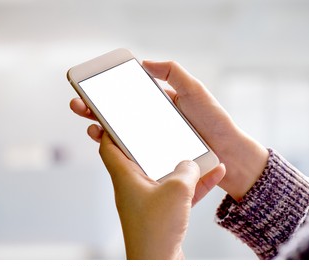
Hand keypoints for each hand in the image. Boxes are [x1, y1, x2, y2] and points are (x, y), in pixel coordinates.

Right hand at [70, 60, 267, 200]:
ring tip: (90, 125)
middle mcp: (153, 124)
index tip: (92, 90)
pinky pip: (132, 154)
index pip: (128, 98)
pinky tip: (105, 143)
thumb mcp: (194, 90)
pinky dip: (115, 149)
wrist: (229, 154)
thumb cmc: (214, 121)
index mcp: (160, 106)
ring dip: (101, 129)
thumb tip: (144, 63)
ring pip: (121, 136)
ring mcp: (154, 143)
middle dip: (96, 111)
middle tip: (79, 106)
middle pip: (119, 116)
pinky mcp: (157, 159)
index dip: (109, 94)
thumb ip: (172, 72)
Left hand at [98, 131, 224, 258]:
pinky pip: (179, 192)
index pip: (109, 147)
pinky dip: (194, 184)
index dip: (113, 131)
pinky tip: (214, 174)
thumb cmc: (157, 229)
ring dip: (183, 165)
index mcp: (126, 177)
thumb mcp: (177, 190)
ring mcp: (149, 200)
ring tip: (200, 151)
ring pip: (165, 175)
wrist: (159, 264)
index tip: (122, 118)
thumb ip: (186, 170)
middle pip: (141, 158)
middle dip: (157, 144)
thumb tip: (191, 164)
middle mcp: (134, 187)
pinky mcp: (163, 213)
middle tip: (168, 130)